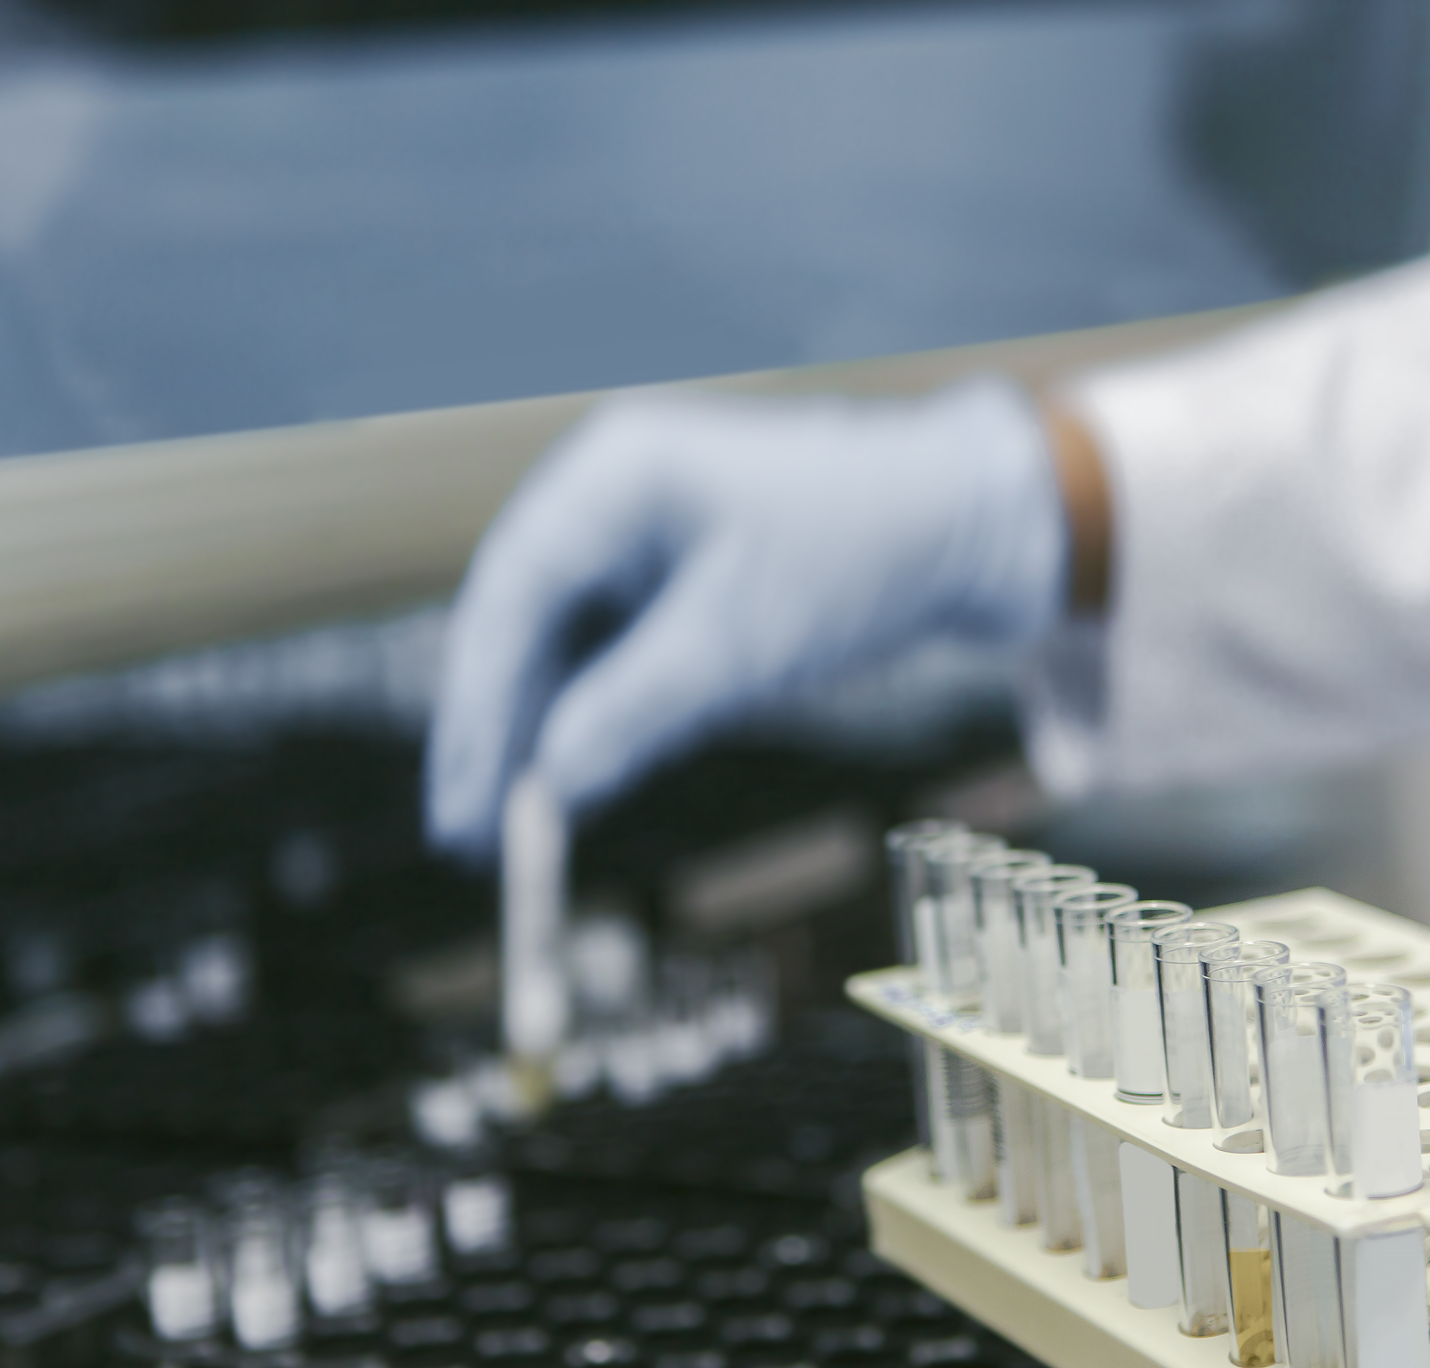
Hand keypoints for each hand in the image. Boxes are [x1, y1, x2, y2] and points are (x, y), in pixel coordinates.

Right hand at [425, 378, 1069, 856]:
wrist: (965, 526)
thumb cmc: (859, 556)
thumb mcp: (739, 644)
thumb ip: (634, 712)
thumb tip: (551, 788)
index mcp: (615, 474)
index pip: (512, 593)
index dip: (479, 704)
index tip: (464, 795)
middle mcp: (612, 495)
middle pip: (522, 621)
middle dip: (496, 728)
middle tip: (468, 831)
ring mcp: (642, 534)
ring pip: (563, 643)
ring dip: (539, 730)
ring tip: (511, 828)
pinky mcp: (677, 576)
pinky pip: (612, 651)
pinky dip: (594, 715)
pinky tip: (575, 782)